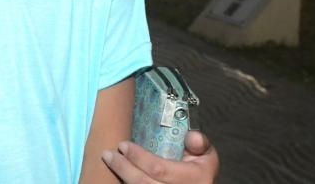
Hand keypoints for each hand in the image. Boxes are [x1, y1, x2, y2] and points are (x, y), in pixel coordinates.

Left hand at [102, 131, 218, 183]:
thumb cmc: (200, 169)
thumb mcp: (206, 154)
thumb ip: (199, 143)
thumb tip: (191, 136)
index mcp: (195, 178)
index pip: (159, 168)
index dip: (138, 157)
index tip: (123, 144)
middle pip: (143, 183)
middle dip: (123, 167)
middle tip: (108, 153)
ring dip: (121, 176)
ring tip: (110, 161)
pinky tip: (119, 176)